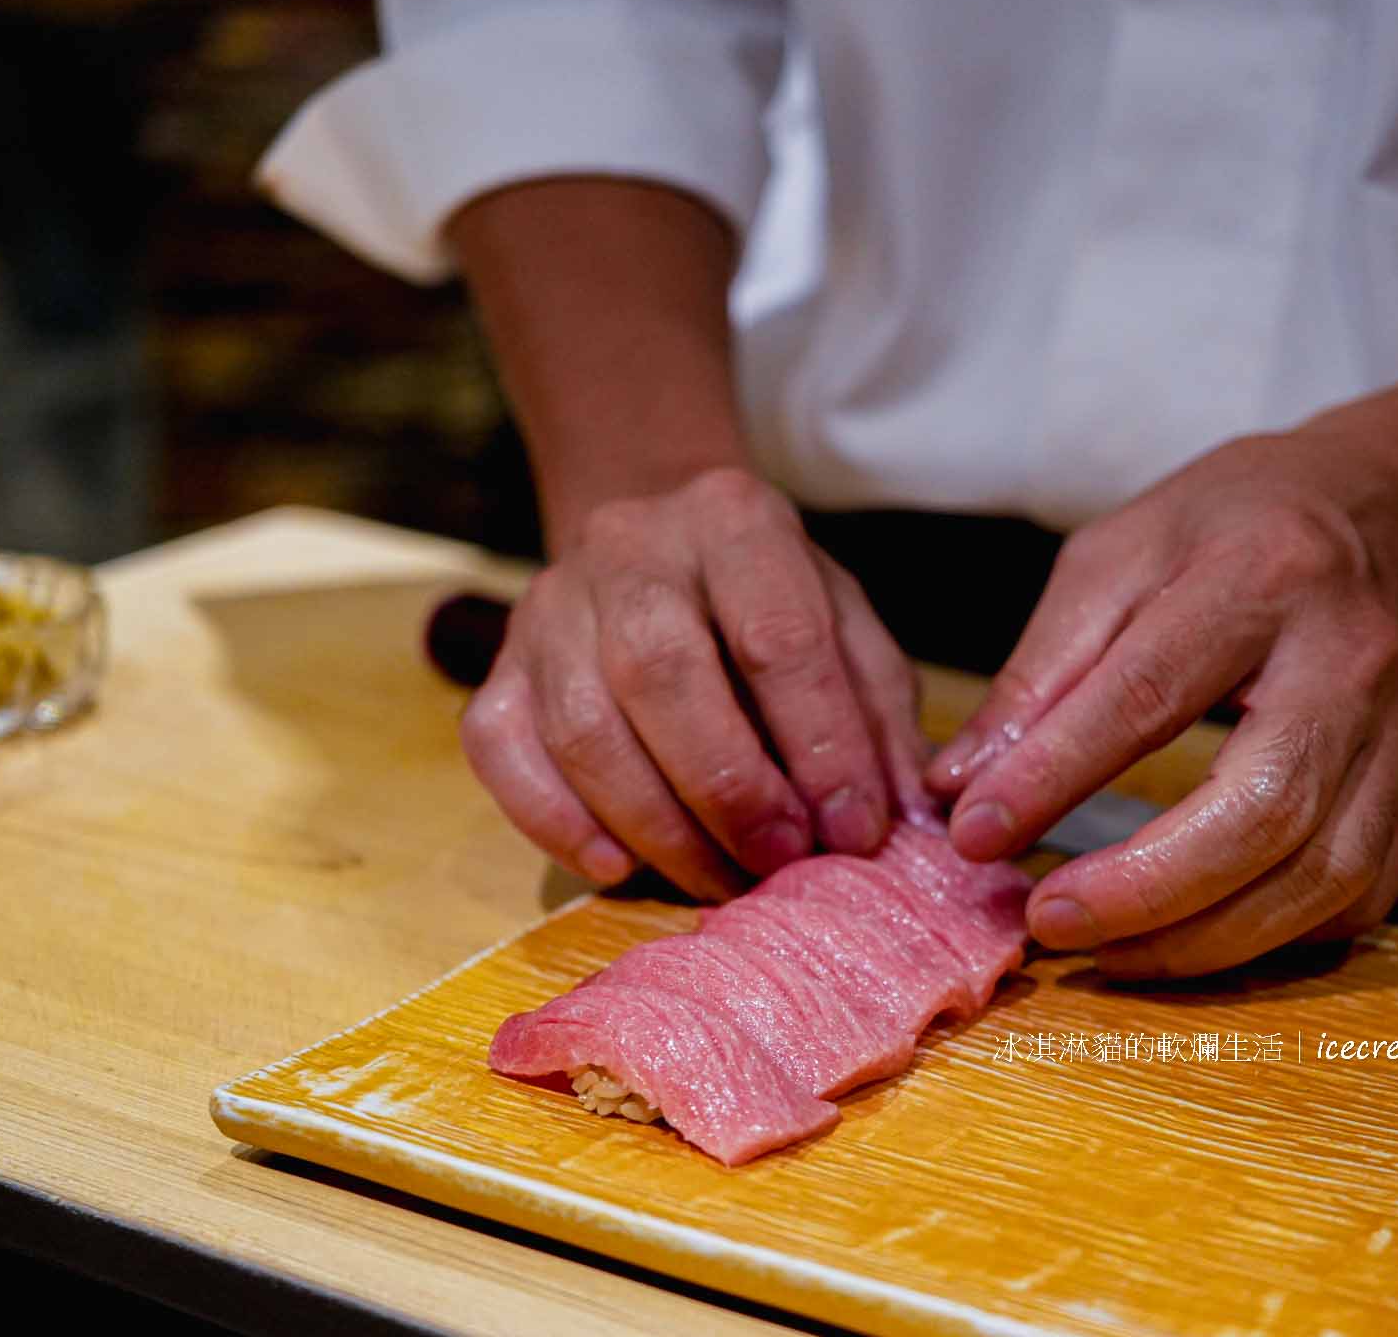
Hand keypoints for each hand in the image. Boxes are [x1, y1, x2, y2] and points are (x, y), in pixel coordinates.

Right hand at [460, 467, 933, 898]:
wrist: (654, 549)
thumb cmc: (765, 604)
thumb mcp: (843, 626)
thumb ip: (875, 715)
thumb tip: (899, 820)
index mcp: (732, 519)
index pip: (776, 635)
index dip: (820, 745)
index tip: (854, 831)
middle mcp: (628, 548)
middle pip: (661, 672)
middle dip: (728, 788)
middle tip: (779, 862)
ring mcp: (549, 607)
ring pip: (582, 725)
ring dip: (657, 825)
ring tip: (720, 878)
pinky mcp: (499, 668)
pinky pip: (502, 752)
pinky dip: (558, 823)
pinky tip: (620, 865)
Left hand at [927, 429, 1397, 975]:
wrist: (1381, 514)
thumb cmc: (1229, 533)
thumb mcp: (1114, 560)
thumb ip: (1038, 674)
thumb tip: (959, 787)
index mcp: (1260, 580)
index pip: (1149, 695)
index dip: (1054, 776)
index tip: (975, 834)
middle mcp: (1352, 664)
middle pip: (1263, 809)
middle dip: (1144, 889)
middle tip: (1046, 922)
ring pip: (1320, 876)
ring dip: (1199, 938)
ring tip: (1098, 949)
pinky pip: (1353, 901)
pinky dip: (1263, 940)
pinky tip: (1183, 938)